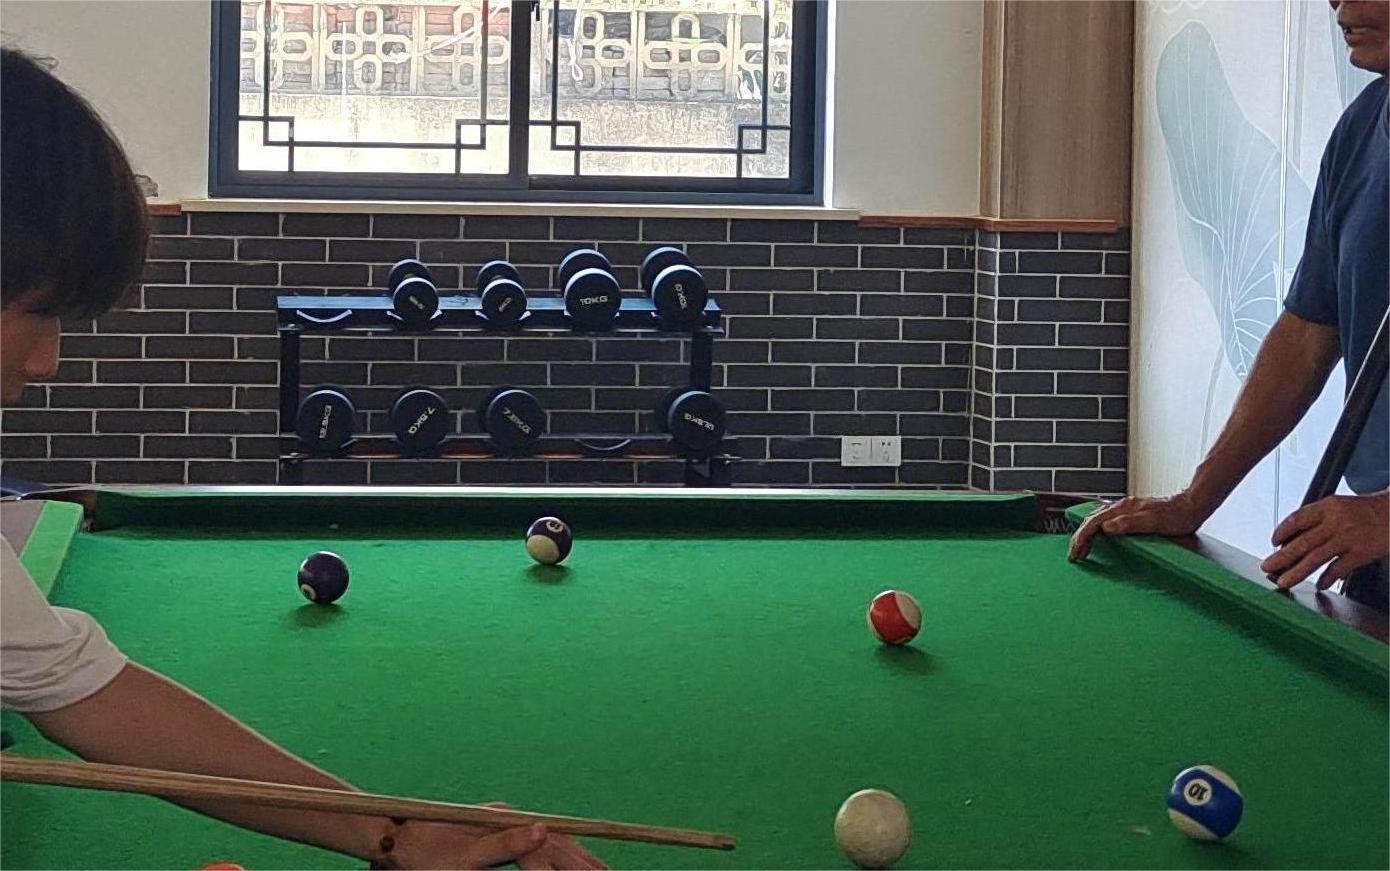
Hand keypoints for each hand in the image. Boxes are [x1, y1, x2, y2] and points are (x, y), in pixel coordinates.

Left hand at [381, 804, 606, 869]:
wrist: (397, 835)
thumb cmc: (427, 856)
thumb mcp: (464, 859)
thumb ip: (506, 845)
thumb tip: (543, 831)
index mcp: (509, 824)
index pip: (551, 853)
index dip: (576, 870)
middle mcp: (513, 817)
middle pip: (560, 842)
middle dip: (588, 863)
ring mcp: (508, 818)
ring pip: (554, 839)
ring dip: (578, 856)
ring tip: (601, 868)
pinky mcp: (501, 823)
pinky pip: (540, 839)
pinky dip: (559, 851)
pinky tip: (568, 855)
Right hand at [1067, 493, 1210, 560]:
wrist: (1192, 505)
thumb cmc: (1177, 517)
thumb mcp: (1154, 523)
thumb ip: (1129, 524)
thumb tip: (1106, 527)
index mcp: (1123, 509)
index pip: (1093, 523)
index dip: (1081, 538)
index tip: (1075, 554)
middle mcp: (1121, 506)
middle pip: (1091, 520)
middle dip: (1079, 538)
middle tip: (1074, 555)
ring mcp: (1125, 509)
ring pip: (1097, 519)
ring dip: (1087, 534)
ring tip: (1082, 548)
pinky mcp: (1131, 513)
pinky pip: (1106, 520)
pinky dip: (1097, 530)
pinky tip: (1100, 535)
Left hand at [1262, 493, 1389, 590]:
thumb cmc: (1363, 511)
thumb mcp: (1337, 506)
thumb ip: (1316, 520)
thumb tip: (1290, 540)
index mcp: (1327, 507)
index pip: (1297, 519)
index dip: (1282, 531)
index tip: (1273, 542)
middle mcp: (1336, 522)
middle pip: (1303, 542)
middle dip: (1282, 557)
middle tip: (1267, 567)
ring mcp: (1348, 539)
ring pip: (1316, 557)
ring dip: (1297, 571)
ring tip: (1283, 581)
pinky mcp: (1361, 553)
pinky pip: (1339, 568)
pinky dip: (1327, 578)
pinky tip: (1318, 585)